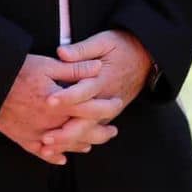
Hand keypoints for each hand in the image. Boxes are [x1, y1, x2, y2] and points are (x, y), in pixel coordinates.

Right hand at [0, 53, 104, 165]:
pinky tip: (60, 158)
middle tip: (113, 131)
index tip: (117, 103)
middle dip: (101, 133)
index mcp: (60, 103)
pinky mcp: (22, 138)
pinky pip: (40, 153)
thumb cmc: (18, 72)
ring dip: (80, 145)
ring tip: (91, 144)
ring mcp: (36, 133)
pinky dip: (52, 156)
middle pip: (82, 133)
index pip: (92, 109)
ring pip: (64, 145)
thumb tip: (98, 69)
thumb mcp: (49, 65)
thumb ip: (75, 69)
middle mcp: (51, 122)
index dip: (108, 107)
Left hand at [38, 31, 153, 161]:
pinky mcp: (107, 116)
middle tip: (45, 137)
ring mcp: (109, 110)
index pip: (85, 91)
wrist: (146, 56)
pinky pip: (92, 133)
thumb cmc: (122, 46)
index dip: (67, 97)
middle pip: (87, 120)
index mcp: (105, 79)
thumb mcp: (104, 41)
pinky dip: (75, 143)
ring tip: (46, 149)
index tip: (49, 101)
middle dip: (66, 131)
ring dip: (68, 142)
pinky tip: (58, 151)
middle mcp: (107, 98)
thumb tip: (61, 52)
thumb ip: (82, 49)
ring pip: (89, 131)